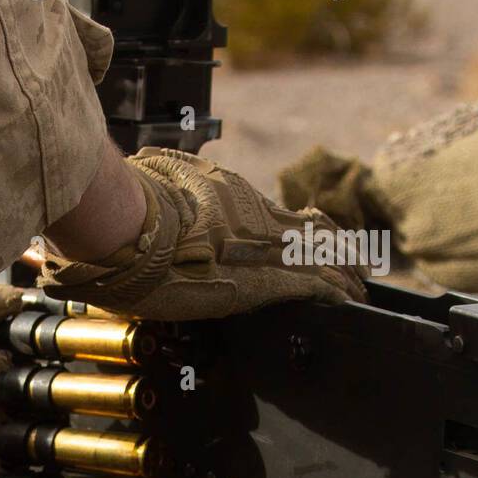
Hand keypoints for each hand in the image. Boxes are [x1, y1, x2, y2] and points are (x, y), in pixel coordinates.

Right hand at [37, 147, 368, 319]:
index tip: (309, 230)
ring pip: (320, 256)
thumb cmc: (118, 209)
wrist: (121, 226)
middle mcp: (250, 214)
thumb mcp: (141, 186)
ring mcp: (260, 247)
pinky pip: (314, 286)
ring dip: (341, 273)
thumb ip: (153, 187)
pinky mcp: (263, 280)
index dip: (296, 223)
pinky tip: (351, 303)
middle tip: (353, 263)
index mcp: (224, 197)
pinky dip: (335, 294)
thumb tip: (137, 174)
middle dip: (331, 249)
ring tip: (359, 287)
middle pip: (308, 230)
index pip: (271, 209)